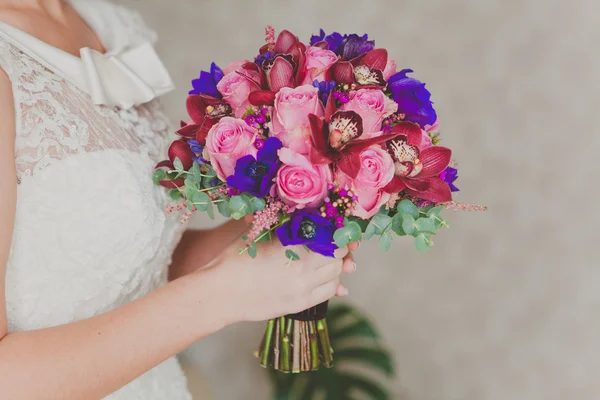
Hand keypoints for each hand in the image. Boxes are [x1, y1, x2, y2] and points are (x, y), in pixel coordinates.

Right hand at [209, 238, 356, 322]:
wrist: (220, 293)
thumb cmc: (234, 260)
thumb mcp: (256, 234)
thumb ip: (280, 224)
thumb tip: (297, 212)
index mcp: (292, 245)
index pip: (329, 235)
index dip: (334, 230)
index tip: (333, 226)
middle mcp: (302, 267)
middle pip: (337, 255)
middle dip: (336, 246)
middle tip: (331, 241)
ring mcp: (303, 288)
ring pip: (336, 274)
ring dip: (335, 265)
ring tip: (325, 259)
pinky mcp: (299, 304)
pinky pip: (328, 292)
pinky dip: (331, 283)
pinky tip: (323, 276)